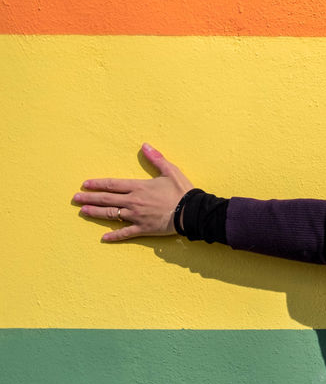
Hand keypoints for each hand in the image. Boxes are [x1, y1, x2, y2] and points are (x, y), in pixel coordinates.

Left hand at [73, 143, 194, 241]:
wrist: (192, 212)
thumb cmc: (183, 191)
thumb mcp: (171, 171)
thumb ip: (156, 158)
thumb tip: (145, 145)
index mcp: (138, 187)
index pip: (112, 184)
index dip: (97, 184)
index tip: (85, 184)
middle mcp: (133, 201)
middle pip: (107, 199)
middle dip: (89, 198)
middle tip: (75, 198)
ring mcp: (137, 216)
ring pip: (111, 214)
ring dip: (95, 213)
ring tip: (83, 211)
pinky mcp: (144, 229)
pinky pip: (125, 233)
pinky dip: (114, 236)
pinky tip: (104, 238)